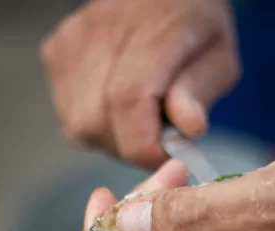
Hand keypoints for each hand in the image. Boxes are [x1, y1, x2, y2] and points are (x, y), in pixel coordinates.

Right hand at [41, 0, 239, 168]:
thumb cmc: (194, 28)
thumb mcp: (219, 59)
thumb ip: (200, 93)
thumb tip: (188, 128)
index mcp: (151, 31)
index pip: (128, 100)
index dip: (145, 145)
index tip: (166, 158)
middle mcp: (101, 32)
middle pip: (96, 122)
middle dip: (128, 147)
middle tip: (155, 139)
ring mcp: (71, 42)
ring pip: (78, 126)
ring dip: (110, 138)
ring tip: (137, 119)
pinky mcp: (55, 52)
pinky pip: (68, 114)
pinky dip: (94, 122)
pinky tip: (115, 104)